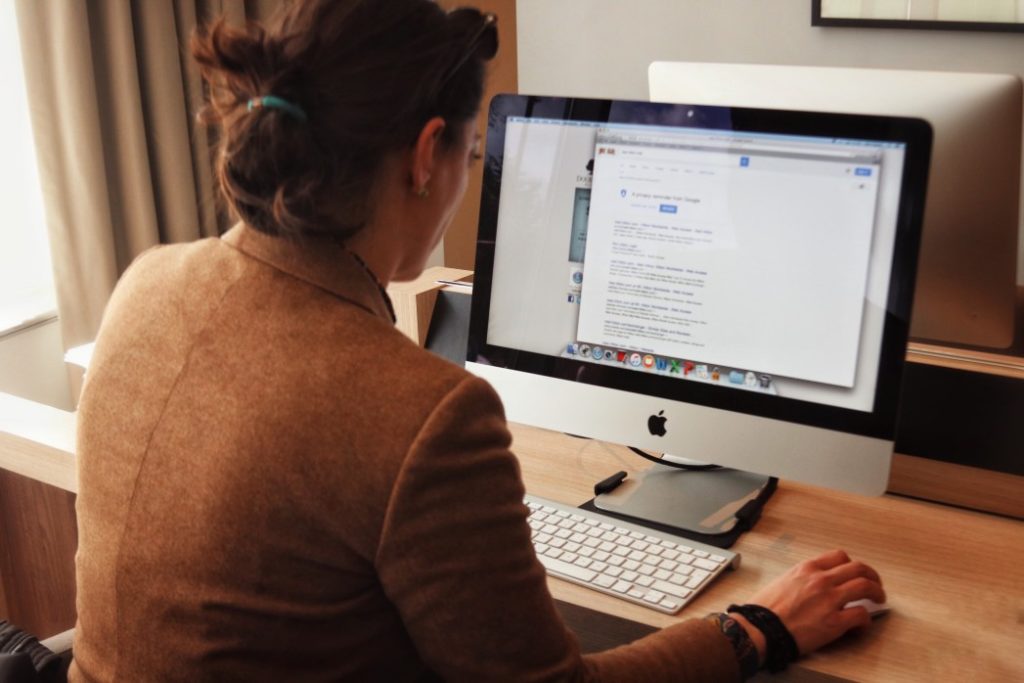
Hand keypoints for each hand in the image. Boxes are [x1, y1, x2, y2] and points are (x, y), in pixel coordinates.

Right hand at [734, 549, 885, 659]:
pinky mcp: (834, 622)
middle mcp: (820, 580)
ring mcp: (829, 600)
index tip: (856, 572)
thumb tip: (814, 586)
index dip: (852, 564)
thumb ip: (802, 579)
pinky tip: (862, 624)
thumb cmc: (765, 609)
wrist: (760, 628)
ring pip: (865, 586)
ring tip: (879, 599)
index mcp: (807, 568)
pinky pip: (861, 615)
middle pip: (858, 568)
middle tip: (875, 584)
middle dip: (872, 575)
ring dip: (877, 592)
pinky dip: (866, 620)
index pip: (839, 557)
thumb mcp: (783, 581)